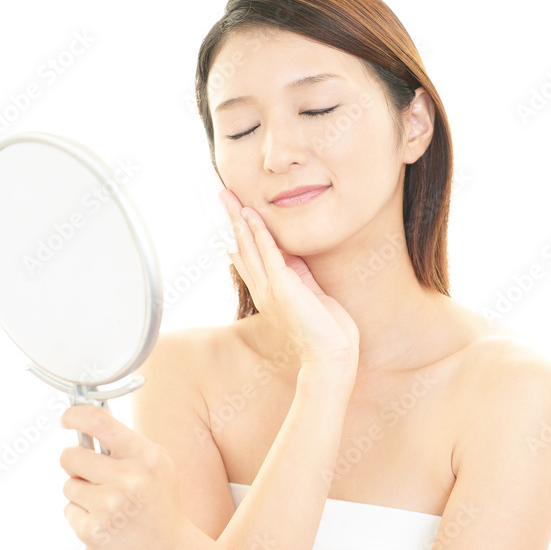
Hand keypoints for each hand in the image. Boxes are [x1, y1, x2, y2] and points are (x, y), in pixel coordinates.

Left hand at [59, 404, 197, 549]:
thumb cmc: (159, 504)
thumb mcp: (157, 464)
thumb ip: (125, 443)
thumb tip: (86, 422)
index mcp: (146, 457)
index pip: (99, 421)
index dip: (75, 415)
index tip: (67, 419)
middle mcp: (128, 479)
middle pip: (70, 455)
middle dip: (75, 462)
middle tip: (91, 473)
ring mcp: (109, 506)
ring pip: (68, 485)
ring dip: (81, 492)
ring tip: (108, 504)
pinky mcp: (93, 531)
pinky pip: (69, 510)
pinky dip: (82, 515)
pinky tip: (105, 522)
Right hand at [219, 188, 359, 368]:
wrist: (331, 353)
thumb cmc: (325, 328)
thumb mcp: (308, 293)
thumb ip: (297, 273)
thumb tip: (290, 252)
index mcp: (266, 293)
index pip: (245, 257)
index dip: (235, 234)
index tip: (228, 213)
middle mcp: (262, 290)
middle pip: (239, 248)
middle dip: (228, 220)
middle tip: (219, 196)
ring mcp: (270, 289)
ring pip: (248, 247)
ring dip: (238, 219)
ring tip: (227, 197)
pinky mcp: (283, 287)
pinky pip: (268, 252)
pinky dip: (259, 232)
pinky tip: (251, 215)